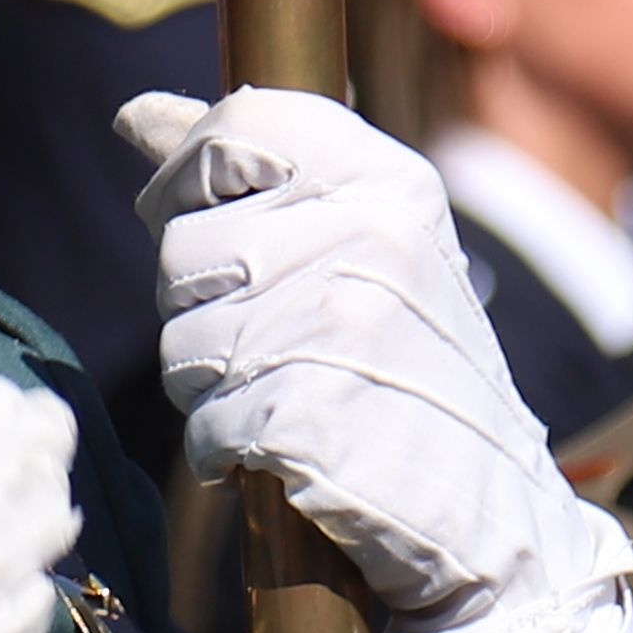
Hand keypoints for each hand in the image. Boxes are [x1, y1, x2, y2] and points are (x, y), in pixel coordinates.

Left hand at [119, 87, 632, 632]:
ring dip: (211, 385)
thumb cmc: (417, 373)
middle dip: (201, 307)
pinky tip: (280, 452)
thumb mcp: (365, 243)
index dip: (187, 176)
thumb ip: (252, 174)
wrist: (497, 517)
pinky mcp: (306, 417)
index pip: (238, 126)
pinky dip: (226, 451)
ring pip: (181, 341)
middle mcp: (368, 239)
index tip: (198, 216)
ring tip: (287, 397)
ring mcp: (337, 329)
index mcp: (389, 182)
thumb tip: (135, 116)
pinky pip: (204, 424)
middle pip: (183, 247)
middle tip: (274, 346)